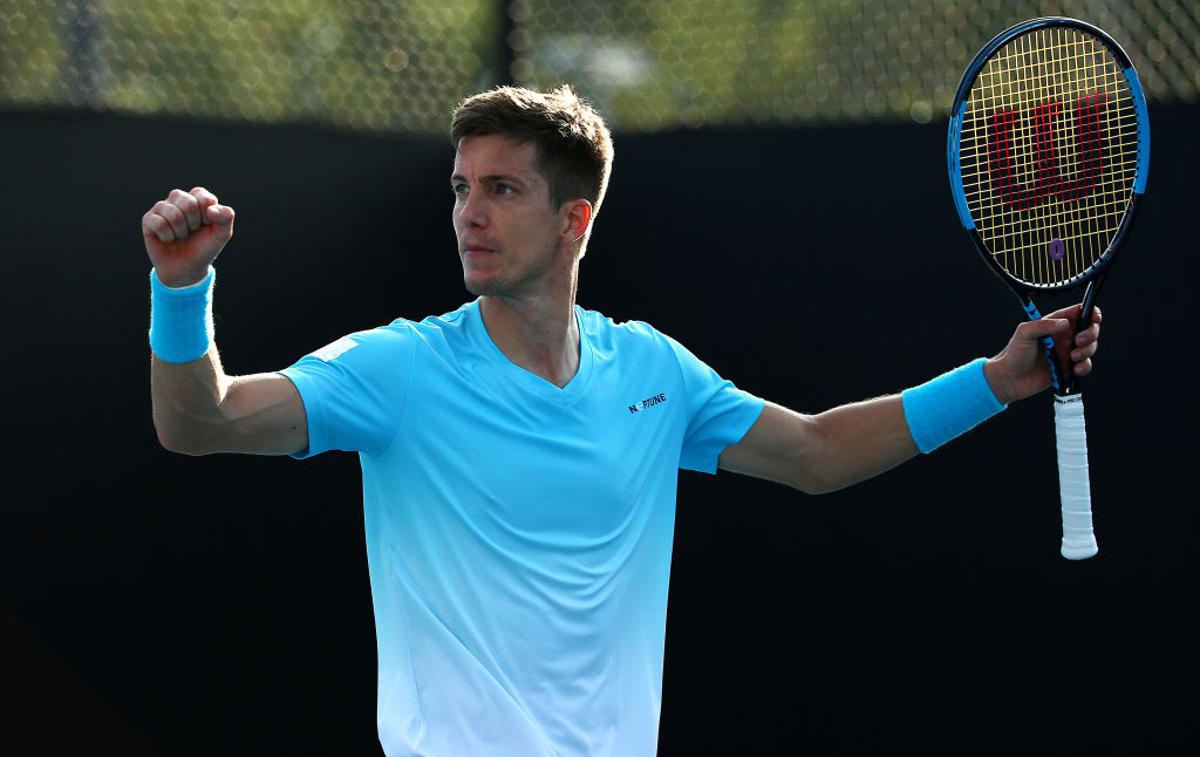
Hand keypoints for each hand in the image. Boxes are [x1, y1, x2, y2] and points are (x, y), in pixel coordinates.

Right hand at [143, 187, 234, 286]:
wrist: (187, 269)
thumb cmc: (204, 248)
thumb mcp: (222, 234)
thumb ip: (226, 217)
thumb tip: (211, 209)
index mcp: (197, 198)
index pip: (204, 197)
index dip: (208, 216)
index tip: (207, 225)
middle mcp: (179, 199)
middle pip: (188, 203)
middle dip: (194, 224)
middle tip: (192, 231)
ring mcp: (162, 208)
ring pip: (173, 213)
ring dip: (181, 232)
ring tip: (181, 236)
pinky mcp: (149, 219)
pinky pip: (159, 223)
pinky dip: (168, 236)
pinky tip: (168, 239)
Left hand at [984, 304, 1101, 404]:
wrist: (1009, 380)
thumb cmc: (1013, 354)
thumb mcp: (1024, 333)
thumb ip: (1043, 325)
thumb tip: (1065, 323)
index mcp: (1054, 323)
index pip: (1078, 313)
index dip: (1091, 313)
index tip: (1094, 318)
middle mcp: (1063, 336)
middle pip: (1090, 328)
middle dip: (1091, 333)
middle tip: (1077, 342)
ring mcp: (1067, 352)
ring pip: (1090, 347)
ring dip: (1087, 351)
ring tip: (1072, 358)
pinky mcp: (1068, 368)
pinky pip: (1085, 365)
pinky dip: (1085, 367)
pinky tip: (1074, 370)